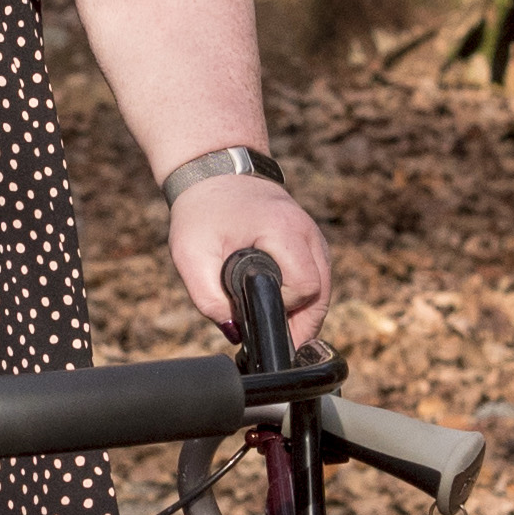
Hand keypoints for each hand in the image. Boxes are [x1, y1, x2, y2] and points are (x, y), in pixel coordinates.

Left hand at [168, 175, 330, 344]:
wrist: (215, 173)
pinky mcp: (311, 243)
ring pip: (323, 290)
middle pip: (321, 294)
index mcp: (284, 230)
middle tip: (273, 341)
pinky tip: (282, 312)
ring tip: (275, 330)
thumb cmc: (202, 212)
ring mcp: (314, 237)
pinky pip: (317, 280)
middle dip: (299, 322)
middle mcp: (308, 232)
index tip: (255, 310)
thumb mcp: (190, 255)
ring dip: (303, 313)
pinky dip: (303, 299)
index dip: (282, 307)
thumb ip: (208, 298)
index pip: (305, 286)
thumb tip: (235, 332)